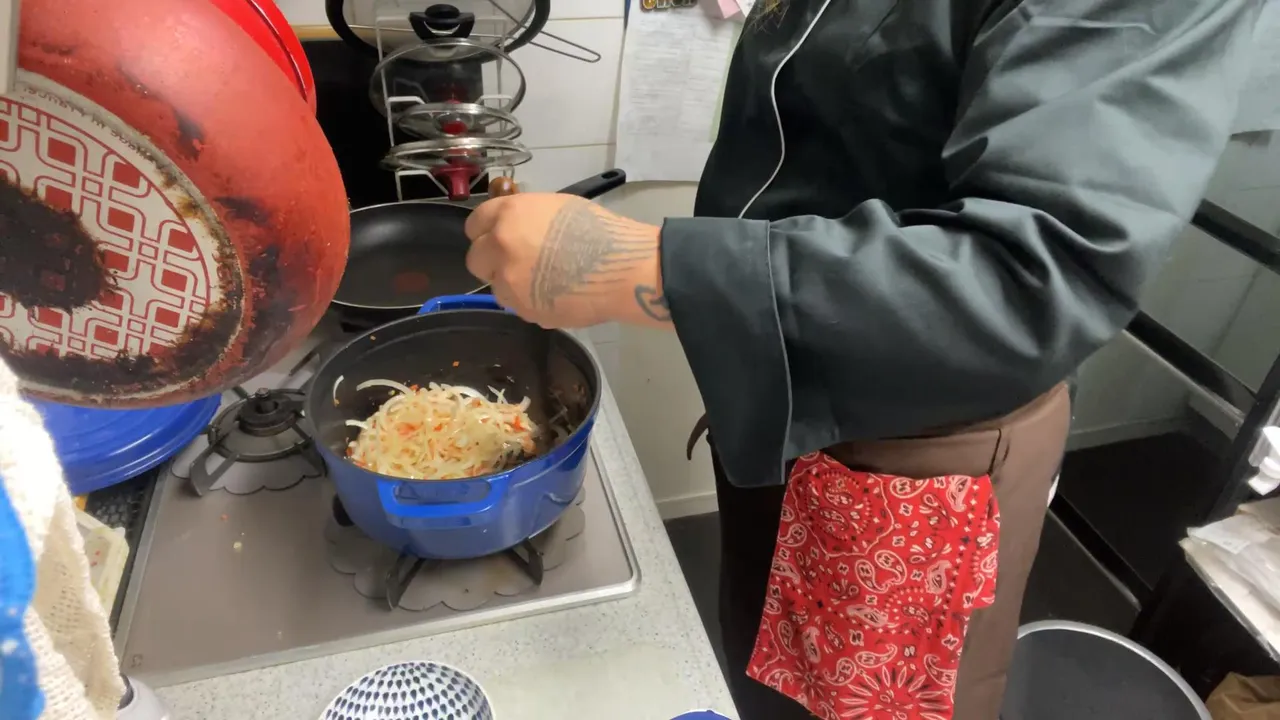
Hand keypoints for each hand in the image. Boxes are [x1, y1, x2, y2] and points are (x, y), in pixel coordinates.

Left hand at [464, 193, 671, 327]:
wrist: (622, 268)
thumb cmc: (598, 230)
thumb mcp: (554, 208)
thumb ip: (524, 219)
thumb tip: (513, 230)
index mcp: (508, 215)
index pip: (474, 225)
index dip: (486, 232)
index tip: (497, 238)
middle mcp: (500, 247)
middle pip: (476, 260)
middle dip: (492, 262)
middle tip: (517, 263)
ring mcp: (510, 282)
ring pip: (497, 287)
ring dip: (512, 285)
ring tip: (545, 282)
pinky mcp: (525, 310)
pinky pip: (520, 306)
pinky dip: (532, 302)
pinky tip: (557, 295)